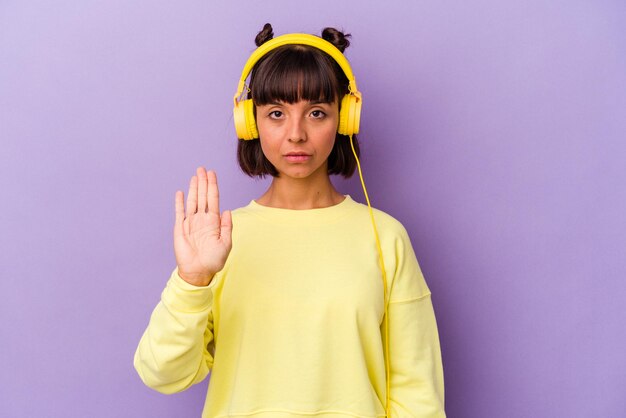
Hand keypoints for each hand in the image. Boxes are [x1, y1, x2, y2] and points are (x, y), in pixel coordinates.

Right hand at [173, 167, 231, 285]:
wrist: (198, 272)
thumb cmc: (214, 260)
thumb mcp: (226, 244)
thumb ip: (227, 227)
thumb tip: (227, 210)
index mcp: (214, 222)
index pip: (213, 199)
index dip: (213, 186)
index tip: (212, 174)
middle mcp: (202, 219)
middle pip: (203, 196)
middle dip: (203, 182)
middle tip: (202, 169)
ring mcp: (191, 222)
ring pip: (192, 201)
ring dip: (193, 188)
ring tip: (195, 176)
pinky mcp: (180, 228)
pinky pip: (179, 212)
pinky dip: (179, 202)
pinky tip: (180, 192)